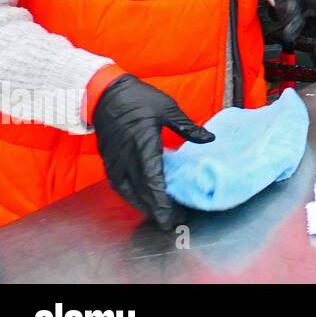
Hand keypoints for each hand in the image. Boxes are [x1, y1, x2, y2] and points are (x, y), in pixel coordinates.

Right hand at [92, 74, 213, 229]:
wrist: (105, 94)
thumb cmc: (139, 99)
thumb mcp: (168, 109)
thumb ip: (188, 127)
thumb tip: (209, 139)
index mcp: (144, 144)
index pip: (153, 180)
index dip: (162, 200)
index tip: (172, 214)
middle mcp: (127, 157)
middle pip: (141, 191)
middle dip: (156, 209)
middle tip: (171, 222)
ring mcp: (115, 161)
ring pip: (128, 191)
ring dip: (142, 205)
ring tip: (158, 215)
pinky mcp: (108, 161)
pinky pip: (118, 185)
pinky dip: (129, 196)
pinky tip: (139, 201)